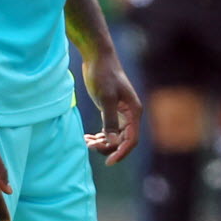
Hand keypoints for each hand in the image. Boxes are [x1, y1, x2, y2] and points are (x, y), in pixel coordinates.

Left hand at [81, 50, 141, 164]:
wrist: (98, 57)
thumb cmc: (103, 75)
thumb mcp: (106, 98)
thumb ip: (110, 121)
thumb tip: (113, 141)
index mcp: (133, 112)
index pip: (131, 139)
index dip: (121, 152)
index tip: (108, 162)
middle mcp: (130, 114)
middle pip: (123, 140)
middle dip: (108, 147)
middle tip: (89, 145)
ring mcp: (121, 112)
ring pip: (115, 136)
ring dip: (102, 142)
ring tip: (86, 141)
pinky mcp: (111, 109)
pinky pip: (108, 128)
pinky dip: (99, 135)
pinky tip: (87, 137)